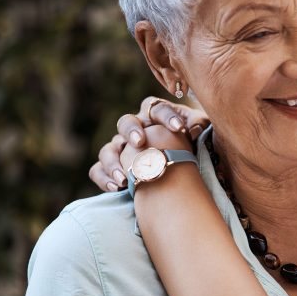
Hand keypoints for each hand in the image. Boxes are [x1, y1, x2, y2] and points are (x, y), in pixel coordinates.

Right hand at [87, 97, 211, 190]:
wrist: (180, 171)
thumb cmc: (190, 145)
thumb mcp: (198, 133)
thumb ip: (198, 125)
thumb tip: (193, 129)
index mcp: (154, 116)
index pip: (155, 107)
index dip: (166, 116)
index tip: (179, 128)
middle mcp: (134, 130)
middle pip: (125, 122)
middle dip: (131, 131)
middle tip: (139, 142)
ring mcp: (120, 149)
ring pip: (108, 149)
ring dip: (113, 161)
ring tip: (125, 177)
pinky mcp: (111, 168)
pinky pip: (98, 170)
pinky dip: (104, 178)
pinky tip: (116, 187)